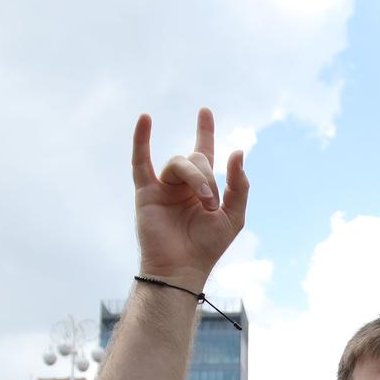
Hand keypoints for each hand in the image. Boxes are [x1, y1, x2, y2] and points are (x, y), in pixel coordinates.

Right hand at [132, 108, 248, 289]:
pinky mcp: (146, 192)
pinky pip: (140, 161)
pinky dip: (141, 139)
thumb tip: (236, 152)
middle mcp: (181, 184)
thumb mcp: (234, 215)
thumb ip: (238, 185)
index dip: (204, 131)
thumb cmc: (207, 246)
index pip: (203, 151)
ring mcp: (162, 187)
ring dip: (196, 179)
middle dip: (209, 178)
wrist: (183, 267)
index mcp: (202, 187)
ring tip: (205, 203)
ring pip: (178, 163)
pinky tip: (145, 119)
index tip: (204, 111)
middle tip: (212, 204)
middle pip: (195, 159)